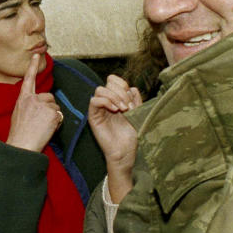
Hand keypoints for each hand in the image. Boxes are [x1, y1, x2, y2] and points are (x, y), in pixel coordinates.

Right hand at [6, 53, 62, 152]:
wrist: (22, 145)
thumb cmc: (19, 135)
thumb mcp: (19, 115)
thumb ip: (28, 106)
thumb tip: (39, 105)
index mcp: (23, 99)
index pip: (28, 79)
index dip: (32, 67)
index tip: (36, 55)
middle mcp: (33, 99)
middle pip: (49, 97)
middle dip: (49, 108)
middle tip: (40, 122)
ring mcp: (43, 105)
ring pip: (55, 107)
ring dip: (53, 116)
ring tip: (42, 127)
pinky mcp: (52, 112)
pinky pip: (60, 115)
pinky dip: (57, 123)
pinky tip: (47, 129)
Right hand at [88, 75, 141, 202]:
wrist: (125, 153)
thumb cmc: (132, 136)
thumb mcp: (138, 114)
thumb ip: (135, 100)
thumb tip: (132, 88)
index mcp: (117, 99)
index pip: (114, 80)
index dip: (123, 84)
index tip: (131, 99)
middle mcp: (107, 102)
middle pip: (108, 82)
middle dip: (121, 91)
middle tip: (128, 106)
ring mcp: (99, 109)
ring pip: (100, 89)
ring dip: (114, 96)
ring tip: (123, 109)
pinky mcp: (93, 117)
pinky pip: (94, 101)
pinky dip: (106, 102)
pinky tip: (115, 111)